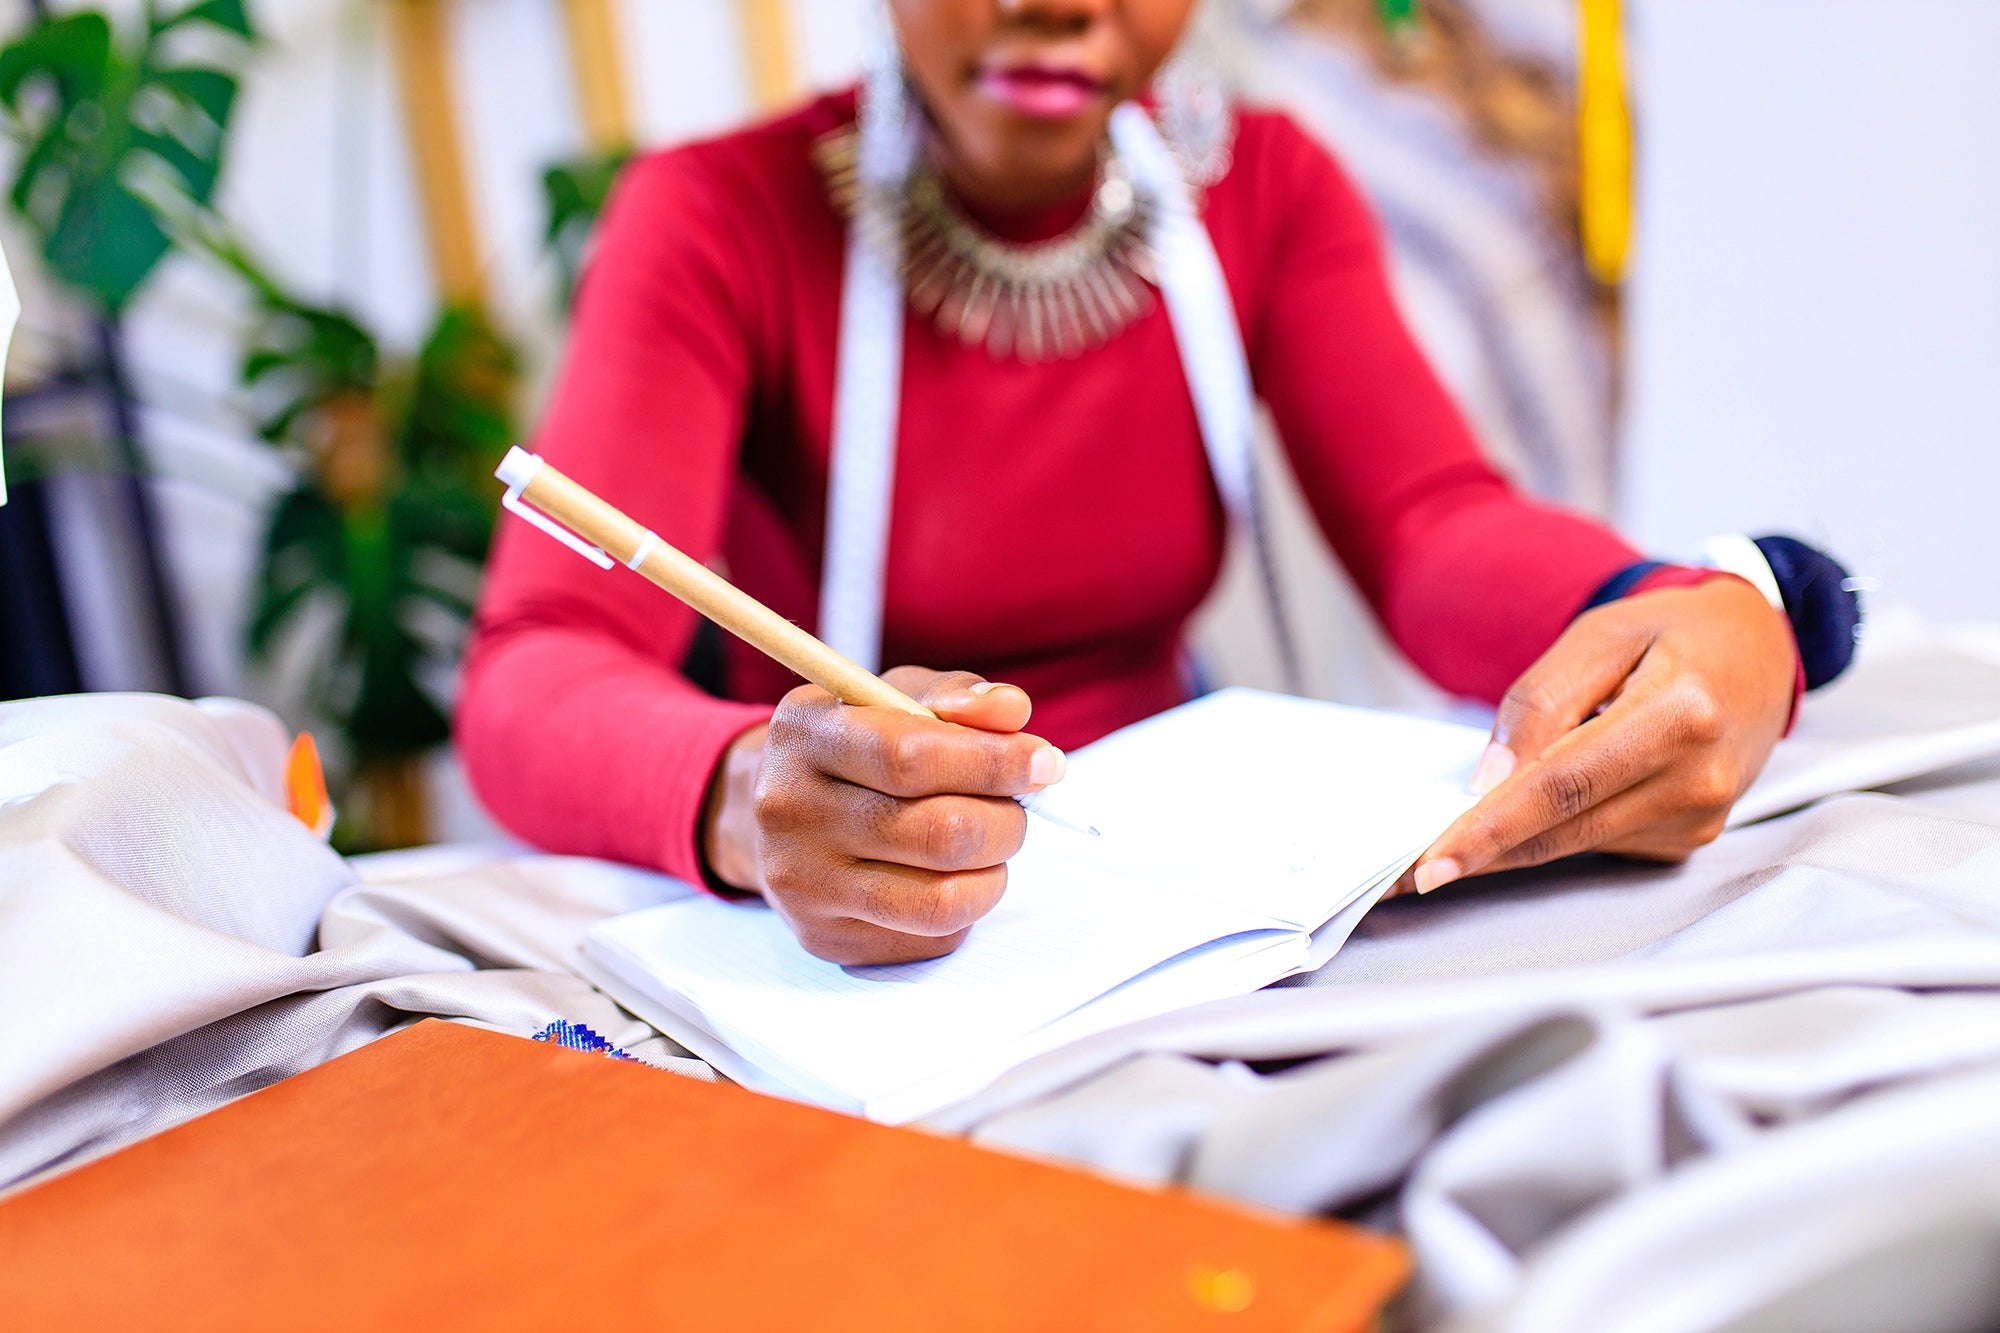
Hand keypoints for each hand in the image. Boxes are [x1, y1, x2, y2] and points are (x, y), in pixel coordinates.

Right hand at [700, 668, 1062, 964]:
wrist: (774, 818)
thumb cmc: (855, 747)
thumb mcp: (894, 699)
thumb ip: (956, 698)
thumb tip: (1012, 712)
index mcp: (805, 734)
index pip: (912, 757)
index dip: (995, 763)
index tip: (1044, 763)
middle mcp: (790, 811)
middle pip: (940, 833)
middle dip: (1007, 820)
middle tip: (1017, 808)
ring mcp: (804, 884)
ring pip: (942, 900)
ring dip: (994, 871)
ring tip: (990, 845)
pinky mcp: (826, 939)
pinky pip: (932, 937)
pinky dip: (965, 907)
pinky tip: (950, 876)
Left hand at [1407, 577, 1795, 894]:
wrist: (1758, 649)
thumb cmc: (1673, 634)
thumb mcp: (1598, 636)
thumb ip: (1540, 703)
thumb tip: (1489, 782)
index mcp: (1679, 716)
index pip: (1561, 786)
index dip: (1489, 828)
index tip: (1430, 862)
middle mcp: (1699, 779)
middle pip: (1563, 828)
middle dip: (1479, 852)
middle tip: (1405, 873)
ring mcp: (1699, 817)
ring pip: (1574, 844)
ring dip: (1506, 849)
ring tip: (1441, 851)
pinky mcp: (1690, 836)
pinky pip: (1599, 842)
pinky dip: (1550, 836)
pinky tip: (1517, 823)